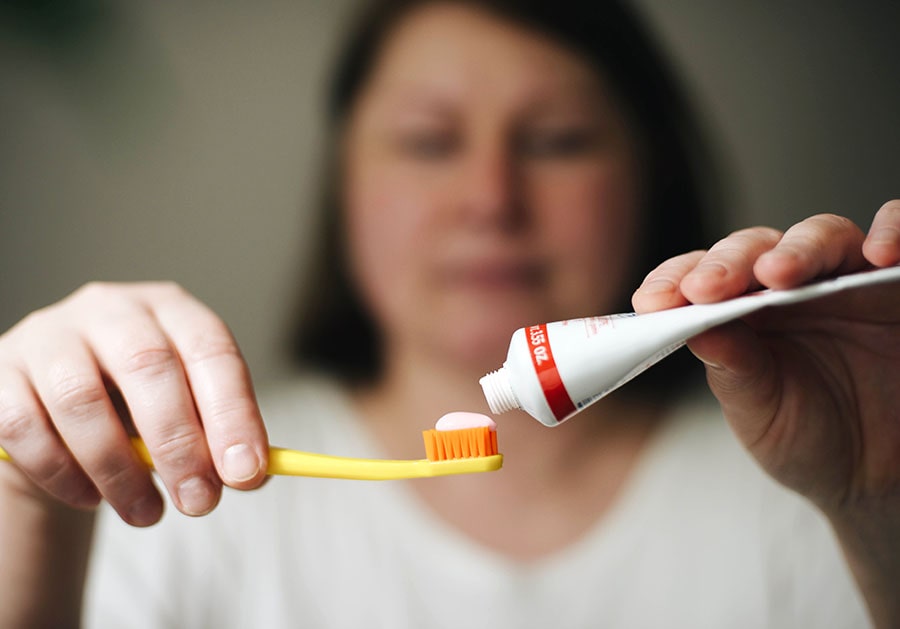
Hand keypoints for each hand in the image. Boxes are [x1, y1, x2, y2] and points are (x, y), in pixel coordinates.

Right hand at [0, 282, 268, 525]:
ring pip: (81, 400)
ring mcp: (49, 334)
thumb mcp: (188, 409)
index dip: (233, 413)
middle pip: (150, 367)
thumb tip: (252, 474)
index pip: (211, 350)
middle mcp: (112, 308)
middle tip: (200, 504)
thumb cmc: (138, 407)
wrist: (55, 404)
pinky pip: (24, 427)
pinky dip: (62, 473)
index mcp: (172, 310)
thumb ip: (222, 439)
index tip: (247, 472)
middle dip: (180, 445)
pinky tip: (90, 498)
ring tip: (148, 514)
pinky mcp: (0, 370)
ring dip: (120, 471)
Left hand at [632, 201, 899, 515]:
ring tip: (777, 274)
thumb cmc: (810, 440)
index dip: (675, 279)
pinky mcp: (897, 286)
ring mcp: (848, 280)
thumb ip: (734, 370)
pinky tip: (880, 254)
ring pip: (824, 236)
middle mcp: (792, 286)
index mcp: (743, 312)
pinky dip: (892, 229)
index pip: (703, 276)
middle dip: (728, 263)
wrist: (878, 477)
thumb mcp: (761, 414)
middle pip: (758, 247)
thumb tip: (697, 329)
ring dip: (800, 248)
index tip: (653, 302)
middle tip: (708, 288)